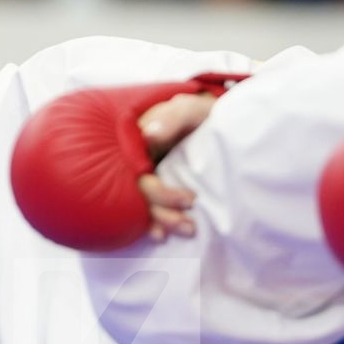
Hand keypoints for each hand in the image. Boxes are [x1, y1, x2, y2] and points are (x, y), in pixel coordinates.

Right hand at [135, 91, 215, 239]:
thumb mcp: (189, 108)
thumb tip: (149, 135)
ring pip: (141, 202)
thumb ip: (173, 117)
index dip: (158, 193)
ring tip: (187, 230)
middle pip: (138, 191)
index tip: (189, 199)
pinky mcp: (153, 182)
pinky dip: (151, 223)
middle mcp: (134, 159)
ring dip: (161, 220)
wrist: (209, 118)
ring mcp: (142, 172)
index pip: (137, 172)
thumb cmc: (198, 113)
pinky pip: (143, 206)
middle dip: (162, 211)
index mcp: (136, 140)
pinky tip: (162, 235)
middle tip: (189, 225)